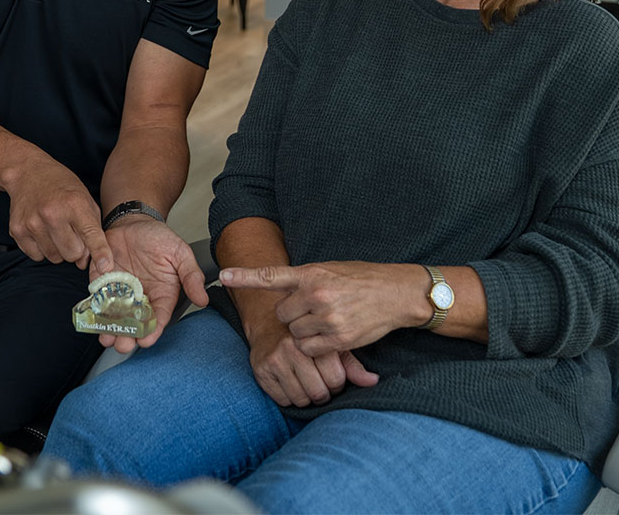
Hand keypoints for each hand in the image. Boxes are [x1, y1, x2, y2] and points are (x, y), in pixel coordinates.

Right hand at [6, 161, 112, 272]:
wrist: (28, 173)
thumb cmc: (61, 186)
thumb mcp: (84, 198)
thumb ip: (92, 229)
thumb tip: (85, 262)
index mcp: (74, 203)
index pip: (91, 234)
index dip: (100, 253)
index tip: (106, 267)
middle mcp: (53, 213)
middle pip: (73, 254)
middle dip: (76, 249)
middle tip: (71, 233)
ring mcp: (33, 222)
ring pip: (55, 258)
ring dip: (58, 249)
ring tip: (55, 228)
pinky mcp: (17, 230)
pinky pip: (37, 256)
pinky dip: (42, 249)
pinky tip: (41, 231)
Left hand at [93, 218, 208, 352]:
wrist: (133, 222)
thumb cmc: (159, 238)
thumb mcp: (180, 253)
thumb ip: (191, 276)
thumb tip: (203, 299)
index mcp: (162, 295)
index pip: (158, 318)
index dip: (152, 331)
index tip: (146, 340)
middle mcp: (140, 299)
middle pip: (134, 325)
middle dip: (128, 337)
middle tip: (124, 345)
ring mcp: (120, 293)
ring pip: (115, 318)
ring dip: (110, 330)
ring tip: (107, 337)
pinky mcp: (102, 284)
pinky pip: (98, 301)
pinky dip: (95, 312)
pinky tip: (94, 320)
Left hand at [221, 261, 418, 355]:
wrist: (395, 294)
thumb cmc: (361, 279)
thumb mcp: (330, 269)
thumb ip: (305, 279)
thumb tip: (282, 288)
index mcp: (311, 273)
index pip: (271, 275)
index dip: (245, 276)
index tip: (223, 275)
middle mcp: (316, 294)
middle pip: (282, 314)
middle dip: (292, 315)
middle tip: (313, 308)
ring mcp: (327, 318)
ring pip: (295, 334)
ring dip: (305, 331)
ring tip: (327, 319)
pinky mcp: (338, 339)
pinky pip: (311, 349)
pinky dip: (316, 346)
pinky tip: (333, 333)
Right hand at [246, 313, 377, 406]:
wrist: (268, 323)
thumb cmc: (306, 336)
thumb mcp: (329, 344)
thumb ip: (351, 364)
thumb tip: (373, 381)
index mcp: (313, 337)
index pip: (336, 379)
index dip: (337, 383)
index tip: (332, 376)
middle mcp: (291, 346)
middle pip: (318, 392)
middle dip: (323, 393)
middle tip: (319, 382)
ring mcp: (274, 359)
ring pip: (301, 399)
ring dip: (306, 397)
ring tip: (305, 382)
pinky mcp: (260, 370)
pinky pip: (283, 401)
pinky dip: (289, 398)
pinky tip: (289, 382)